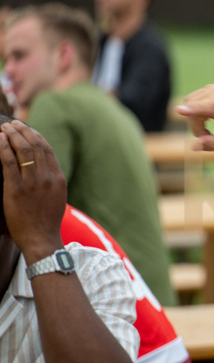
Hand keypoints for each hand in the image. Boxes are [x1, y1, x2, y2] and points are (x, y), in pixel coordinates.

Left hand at [0, 120, 65, 259]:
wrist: (41, 238)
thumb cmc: (46, 221)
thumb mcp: (56, 197)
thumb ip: (50, 181)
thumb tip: (42, 167)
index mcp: (58, 178)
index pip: (47, 149)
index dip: (35, 135)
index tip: (26, 128)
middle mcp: (47, 177)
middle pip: (36, 146)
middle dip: (23, 131)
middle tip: (12, 124)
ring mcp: (32, 183)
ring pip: (23, 150)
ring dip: (12, 135)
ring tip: (4, 128)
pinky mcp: (16, 189)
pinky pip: (9, 163)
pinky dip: (3, 148)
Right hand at [176, 85, 213, 151]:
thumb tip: (194, 146)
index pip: (210, 107)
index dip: (194, 110)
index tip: (179, 111)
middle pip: (193, 112)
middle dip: (196, 128)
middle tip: (210, 137)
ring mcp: (213, 89)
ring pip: (188, 107)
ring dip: (196, 123)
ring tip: (211, 130)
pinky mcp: (207, 89)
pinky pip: (190, 104)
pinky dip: (196, 115)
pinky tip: (210, 120)